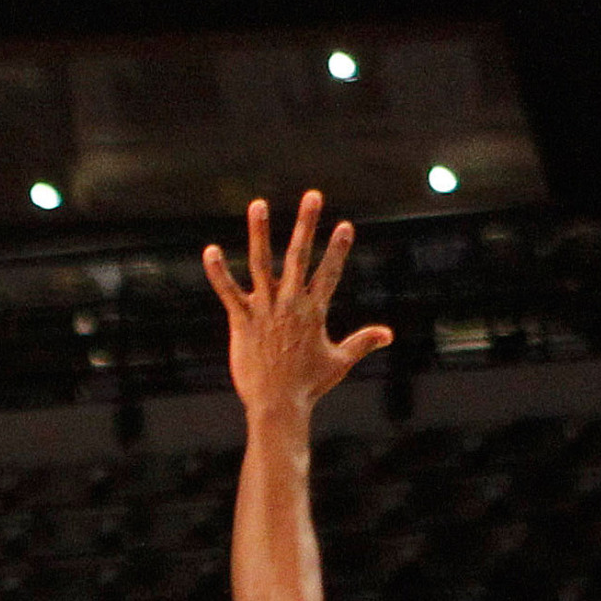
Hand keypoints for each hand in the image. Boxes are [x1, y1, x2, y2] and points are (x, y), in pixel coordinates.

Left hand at [202, 192, 391, 418]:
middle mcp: (290, 304)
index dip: (337, 249)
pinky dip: (218, 272)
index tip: (344, 225)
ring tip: (258, 203)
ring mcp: (265, 310)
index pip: (329, 272)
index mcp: (314, 311)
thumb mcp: (339, 362)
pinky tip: (210, 250)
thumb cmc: (309, 386)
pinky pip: (228, 292)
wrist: (278, 406)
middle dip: (307, 224)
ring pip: (261, 263)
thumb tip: (389, 334)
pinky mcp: (242, 321)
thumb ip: (363, 342)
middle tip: (313, 195)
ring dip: (260, 232)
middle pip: (299, 256)